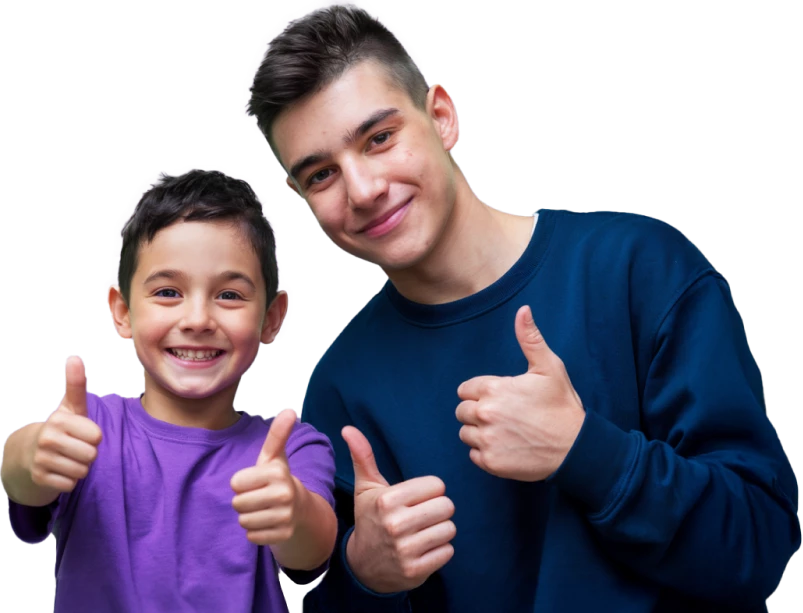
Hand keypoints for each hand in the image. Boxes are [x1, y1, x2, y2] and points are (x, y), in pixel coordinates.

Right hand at [28, 355, 101, 492]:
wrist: (30, 453)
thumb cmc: (62, 427)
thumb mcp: (70, 407)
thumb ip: (75, 384)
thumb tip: (74, 356)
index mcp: (58, 420)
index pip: (97, 436)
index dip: (93, 436)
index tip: (80, 432)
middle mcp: (46, 438)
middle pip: (91, 455)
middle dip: (88, 454)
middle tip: (74, 447)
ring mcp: (40, 459)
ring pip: (82, 471)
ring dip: (79, 467)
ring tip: (67, 458)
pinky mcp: (39, 478)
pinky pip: (71, 484)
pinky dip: (69, 480)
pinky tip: (59, 471)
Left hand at [231, 407, 300, 545]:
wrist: (299, 506)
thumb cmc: (277, 477)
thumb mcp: (274, 455)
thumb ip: (278, 433)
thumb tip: (290, 410)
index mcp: (278, 473)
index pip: (235, 483)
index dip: (241, 482)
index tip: (255, 481)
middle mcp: (284, 495)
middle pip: (238, 504)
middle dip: (243, 501)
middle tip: (259, 496)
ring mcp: (285, 517)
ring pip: (244, 522)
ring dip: (248, 517)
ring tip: (262, 509)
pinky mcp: (283, 535)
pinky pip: (252, 537)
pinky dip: (256, 532)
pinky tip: (267, 522)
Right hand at [342, 426, 455, 593]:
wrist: (363, 565)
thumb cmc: (370, 518)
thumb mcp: (366, 488)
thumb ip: (363, 456)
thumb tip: (348, 428)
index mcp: (386, 500)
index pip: (436, 485)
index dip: (430, 491)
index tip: (416, 499)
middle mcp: (395, 524)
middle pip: (447, 506)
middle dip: (438, 510)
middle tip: (422, 516)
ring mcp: (405, 550)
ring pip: (449, 529)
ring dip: (440, 530)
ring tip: (423, 532)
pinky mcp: (416, 570)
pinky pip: (448, 551)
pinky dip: (440, 550)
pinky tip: (423, 549)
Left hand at [455, 305, 585, 480]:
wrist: (576, 448)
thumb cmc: (562, 406)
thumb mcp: (549, 367)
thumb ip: (530, 339)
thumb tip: (523, 311)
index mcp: (493, 389)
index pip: (465, 390)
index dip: (481, 393)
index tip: (500, 398)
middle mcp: (485, 414)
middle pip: (462, 411)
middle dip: (477, 412)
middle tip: (503, 416)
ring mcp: (486, 440)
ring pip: (465, 433)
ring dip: (479, 432)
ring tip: (505, 431)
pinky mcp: (491, 463)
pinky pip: (473, 455)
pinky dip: (485, 452)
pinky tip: (506, 447)